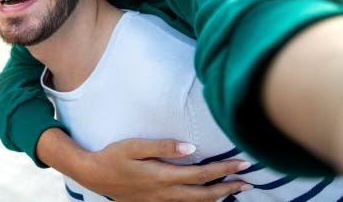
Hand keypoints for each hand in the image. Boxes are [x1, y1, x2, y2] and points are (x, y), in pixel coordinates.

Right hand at [84, 139, 250, 201]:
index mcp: (162, 176)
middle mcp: (165, 193)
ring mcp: (161, 201)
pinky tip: (208, 196)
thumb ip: (163, 146)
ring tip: (234, 189)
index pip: (201, 174)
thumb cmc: (114, 156)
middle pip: (204, 195)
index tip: (242, 164)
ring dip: (218, 197)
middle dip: (228, 188)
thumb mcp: (134, 146)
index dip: (223, 170)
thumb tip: (190, 147)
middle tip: (248, 181)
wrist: (94, 175)